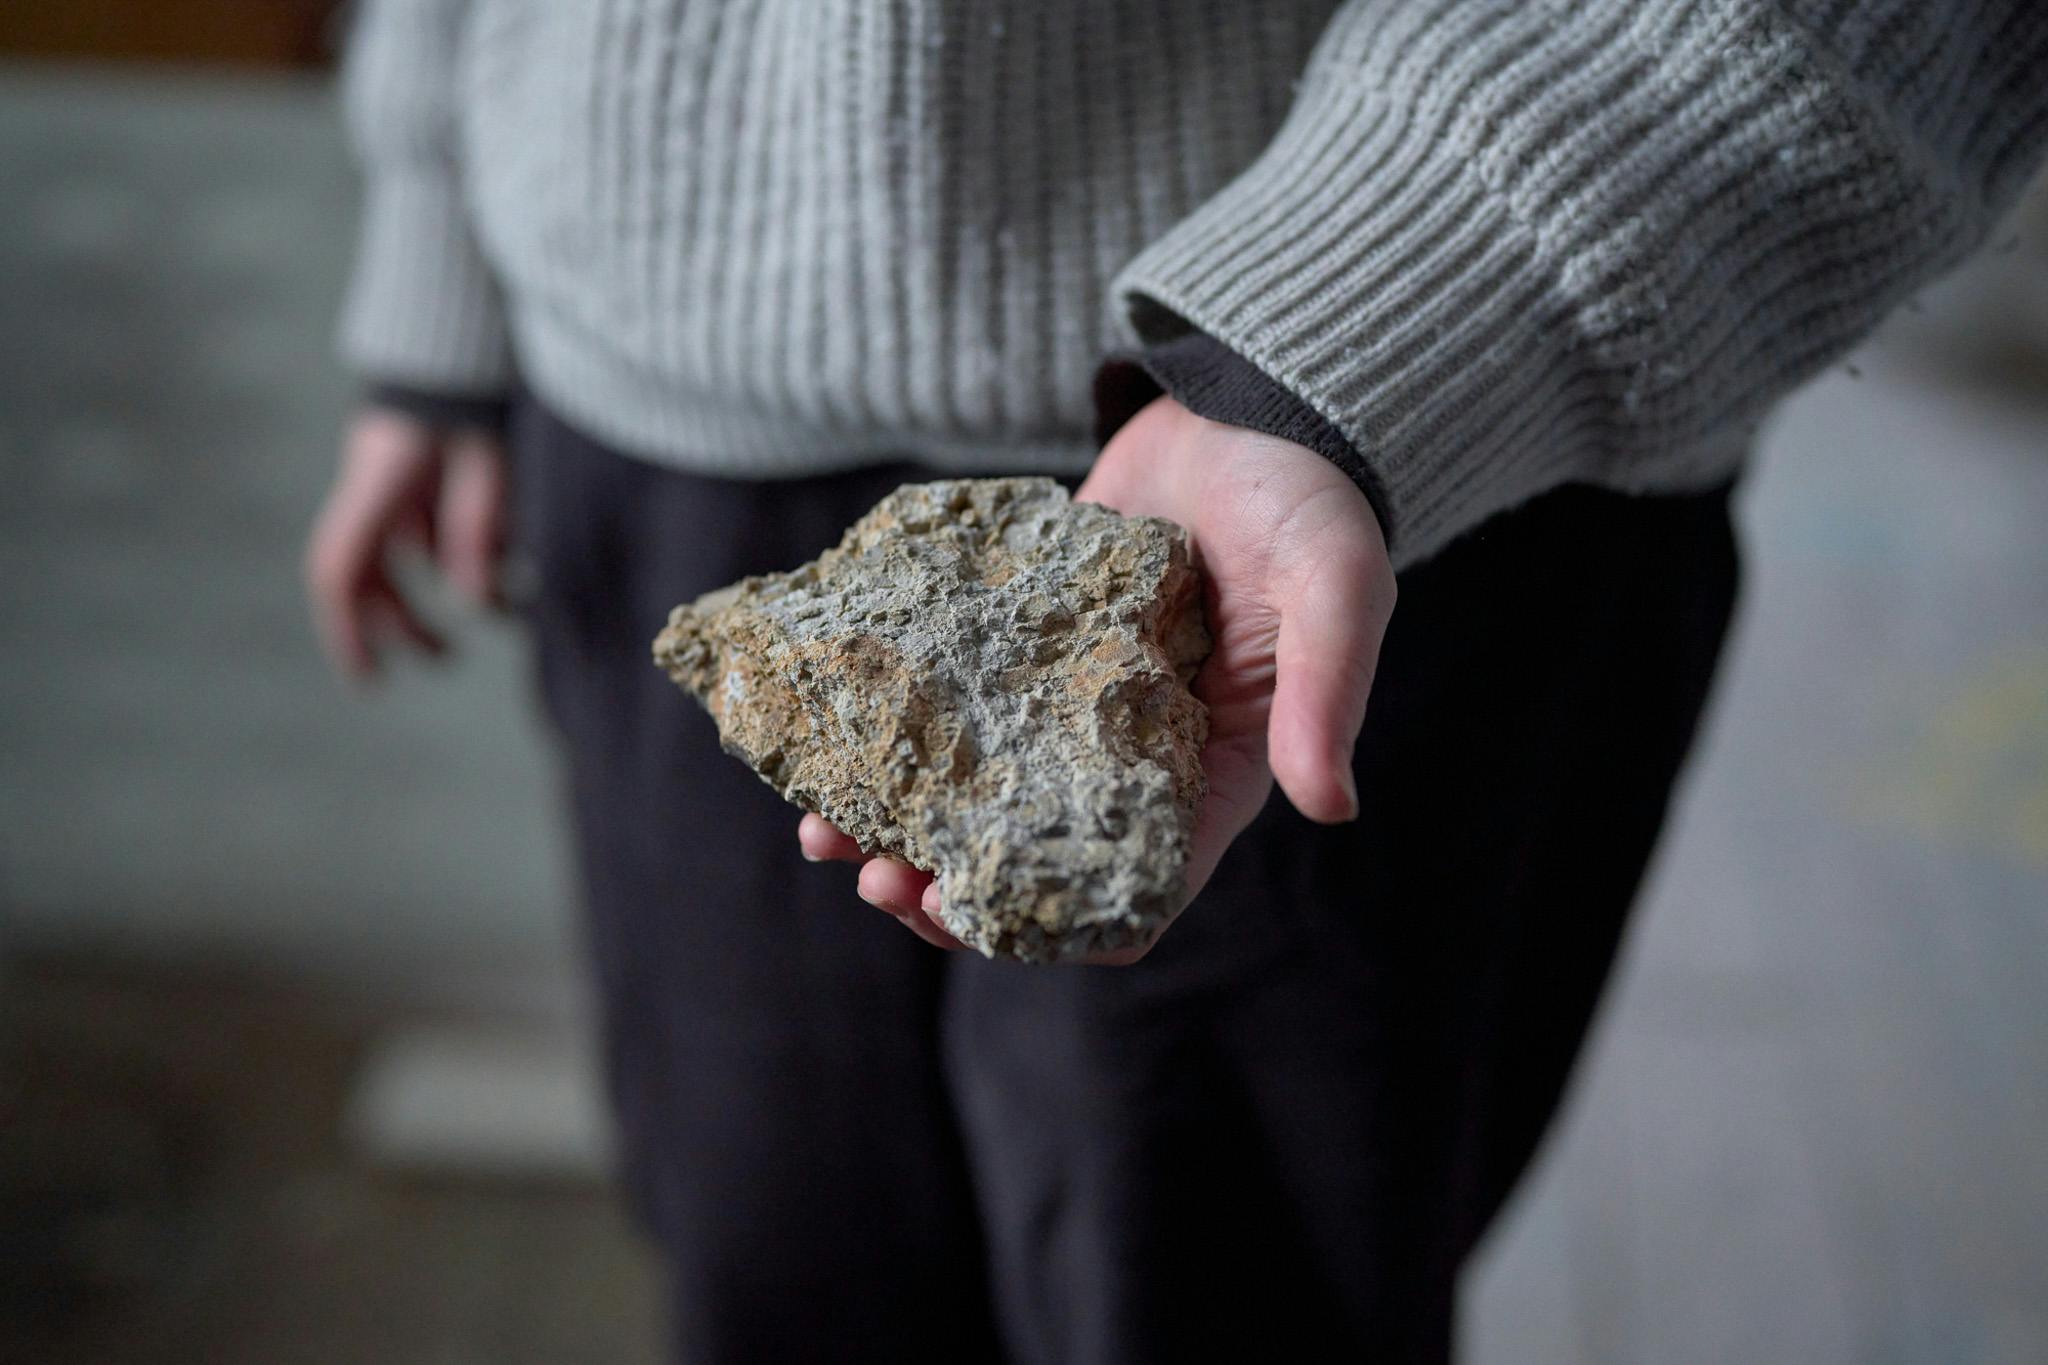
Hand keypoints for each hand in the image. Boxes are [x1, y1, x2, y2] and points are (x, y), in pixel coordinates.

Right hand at [304, 408, 507, 679]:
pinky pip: (426, 530)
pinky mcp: (419, 471)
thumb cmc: (482, 390)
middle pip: (368, 573)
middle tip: (446, 661)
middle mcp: (375, 485)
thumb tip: (476, 604)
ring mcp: (394, 478)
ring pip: (398, 557)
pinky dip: (459, 557)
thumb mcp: (491, 460)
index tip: (369, 680)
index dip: (348, 631)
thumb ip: (479, 528)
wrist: (468, 324)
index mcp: (378, 482)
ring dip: (437, 593)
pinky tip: (509, 574)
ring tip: (498, 620)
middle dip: (402, 624)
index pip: (340, 571)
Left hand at [802, 395, 1396, 960]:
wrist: (1241, 408)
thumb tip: (1331, 805)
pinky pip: (939, 711)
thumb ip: (1325, 690)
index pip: (1127, 894)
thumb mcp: (1335, 588)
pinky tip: (824, 739)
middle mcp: (1125, 760)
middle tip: (880, 880)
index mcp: (1208, 777)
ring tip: (825, 833)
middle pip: (1025, 863)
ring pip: (965, 799)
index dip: (1051, 925)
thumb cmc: (1307, 500)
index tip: (973, 915)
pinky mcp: (1010, 650)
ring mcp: (1058, 707)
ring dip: (895, 830)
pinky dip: (884, 734)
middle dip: (946, 890)